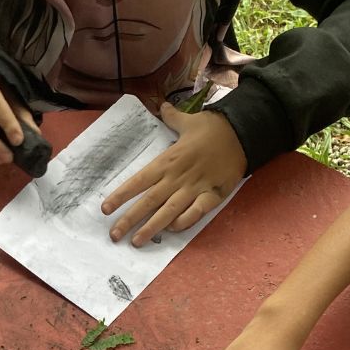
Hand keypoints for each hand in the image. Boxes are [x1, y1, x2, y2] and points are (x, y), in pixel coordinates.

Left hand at [101, 104, 245, 246]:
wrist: (243, 131)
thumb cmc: (213, 127)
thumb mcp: (189, 121)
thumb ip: (172, 118)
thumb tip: (162, 107)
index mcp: (167, 161)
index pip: (138, 181)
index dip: (121, 196)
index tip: (105, 209)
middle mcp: (177, 177)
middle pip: (149, 201)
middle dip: (130, 219)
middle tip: (114, 235)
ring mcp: (195, 187)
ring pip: (169, 211)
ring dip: (152, 227)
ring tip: (137, 242)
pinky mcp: (213, 194)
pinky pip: (197, 212)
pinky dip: (185, 221)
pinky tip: (173, 230)